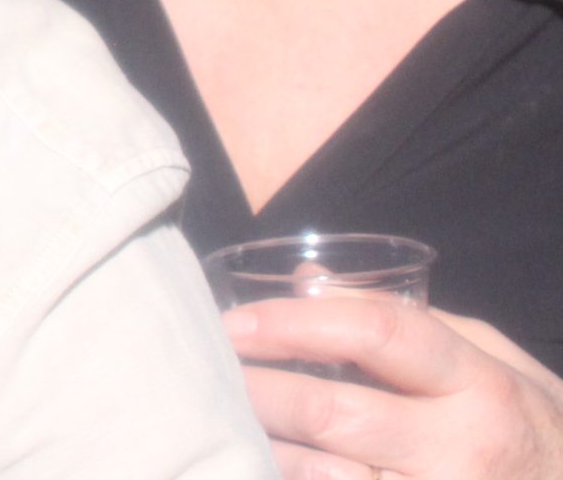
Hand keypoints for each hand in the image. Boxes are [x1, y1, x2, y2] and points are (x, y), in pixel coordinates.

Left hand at [225, 298, 562, 478]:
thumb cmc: (530, 431)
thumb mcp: (497, 365)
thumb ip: (411, 321)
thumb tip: (306, 279)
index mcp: (480, 385)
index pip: (379, 333)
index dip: (296, 321)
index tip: (237, 321)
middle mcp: (460, 447)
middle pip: (331, 411)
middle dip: (257, 388)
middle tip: (211, 370)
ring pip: (322, 473)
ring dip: (264, 445)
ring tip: (225, 419)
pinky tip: (264, 463)